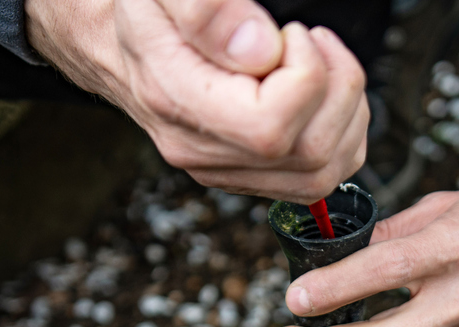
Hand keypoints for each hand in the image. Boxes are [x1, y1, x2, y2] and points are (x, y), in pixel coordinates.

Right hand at [25, 0, 368, 202]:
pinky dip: (339, 133)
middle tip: (314, 41)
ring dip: (345, 113)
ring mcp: (224, 169)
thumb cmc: (140, 3)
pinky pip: (318, 177)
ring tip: (320, 62)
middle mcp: (201, 151)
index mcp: (178, 104)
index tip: (294, 32)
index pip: (271, 128)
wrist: (112, 35)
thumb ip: (207, 9)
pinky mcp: (245, 172)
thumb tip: (263, 50)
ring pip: (322, 174)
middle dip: (337, 90)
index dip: (307, 76)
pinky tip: (319, 90)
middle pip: (309, 156)